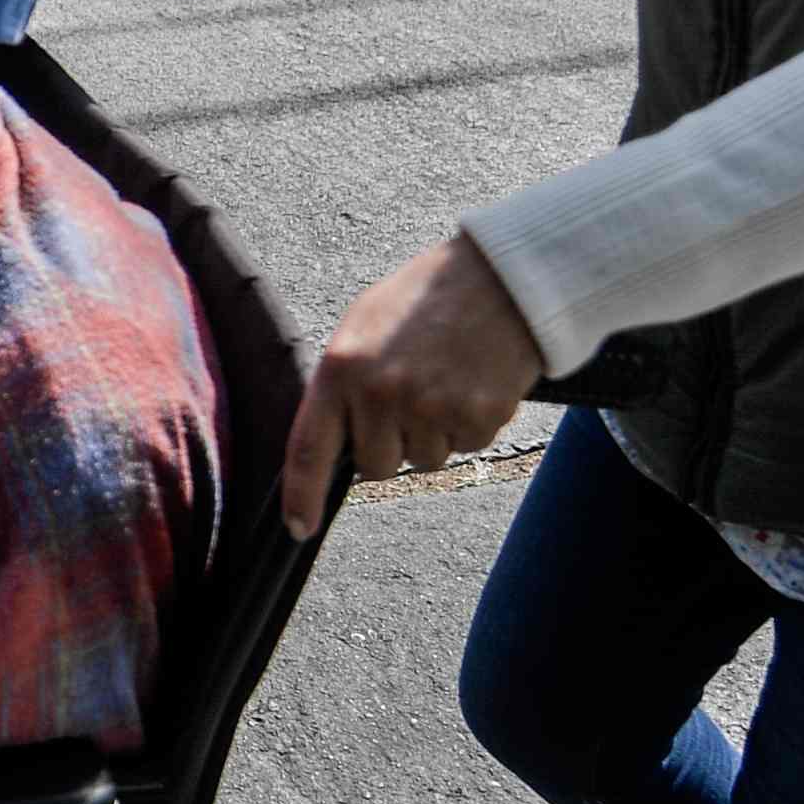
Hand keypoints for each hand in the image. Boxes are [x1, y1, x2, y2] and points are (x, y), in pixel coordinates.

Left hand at [281, 233, 545, 535]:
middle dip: (392, 446)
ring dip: (435, 433)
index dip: (302, 497)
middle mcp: (382, 392)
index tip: (300, 527)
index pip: (309, 450)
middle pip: (375, 467)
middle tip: (412, 397)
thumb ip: (341, 382)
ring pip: (424, 461)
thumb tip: (328, 441)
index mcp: (342, 367)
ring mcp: (432, 406)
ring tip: (446, 379)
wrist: (503, 276)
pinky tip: (474, 381)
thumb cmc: (428, 297)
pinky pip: (466, 447)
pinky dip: (471, 424)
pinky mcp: (478, 415)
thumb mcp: (364, 324)